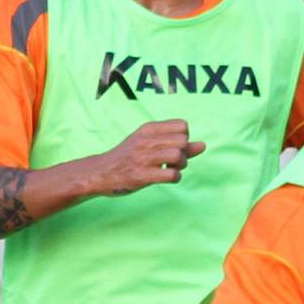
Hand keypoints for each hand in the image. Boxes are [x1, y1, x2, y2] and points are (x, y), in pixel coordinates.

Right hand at [87, 119, 208, 194]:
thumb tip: (203, 145)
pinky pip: (171, 175)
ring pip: (178, 155)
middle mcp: (145, 140)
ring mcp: (143, 158)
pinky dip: (175, 178)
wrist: (100, 172)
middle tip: (174, 162)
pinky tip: (167, 178)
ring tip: (172, 169)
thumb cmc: (128, 158)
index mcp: (148, 129)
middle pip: (183, 140)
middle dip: (184, 153)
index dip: (185, 138)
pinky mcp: (141, 175)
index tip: (174, 147)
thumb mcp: (149, 144)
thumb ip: (176, 144)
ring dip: (181, 166)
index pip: (182, 125)